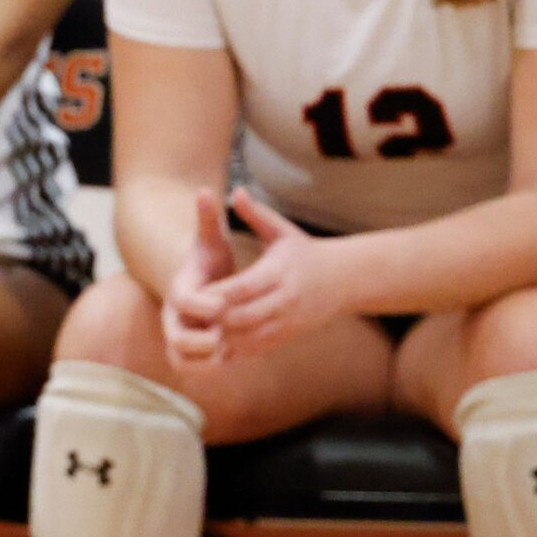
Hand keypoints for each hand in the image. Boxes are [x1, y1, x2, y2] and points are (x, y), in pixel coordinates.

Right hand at [160, 189, 237, 367]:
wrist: (197, 282)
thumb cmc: (208, 261)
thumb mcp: (211, 240)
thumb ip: (208, 219)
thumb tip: (206, 190)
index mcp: (180, 288)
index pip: (184, 300)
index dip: (204, 304)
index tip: (224, 304)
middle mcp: (173, 314)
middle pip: (174, 336)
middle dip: (199, 339)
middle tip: (223, 337)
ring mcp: (178, 334)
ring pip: (180, 358)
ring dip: (204, 359)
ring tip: (227, 349)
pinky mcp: (187, 351)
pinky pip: (190, 368)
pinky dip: (207, 367)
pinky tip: (228, 356)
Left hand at [210, 190, 343, 357]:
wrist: (342, 279)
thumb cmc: (303, 251)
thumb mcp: (281, 230)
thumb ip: (255, 213)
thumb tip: (234, 190)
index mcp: (280, 273)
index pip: (243, 287)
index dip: (218, 292)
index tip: (198, 291)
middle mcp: (285, 299)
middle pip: (244, 315)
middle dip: (218, 317)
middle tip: (193, 314)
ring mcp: (289, 320)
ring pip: (252, 336)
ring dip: (226, 334)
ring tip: (204, 327)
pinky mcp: (290, 335)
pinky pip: (261, 347)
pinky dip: (239, 346)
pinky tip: (222, 339)